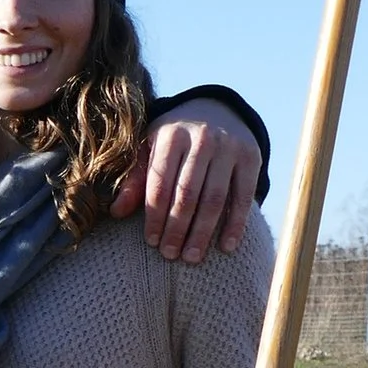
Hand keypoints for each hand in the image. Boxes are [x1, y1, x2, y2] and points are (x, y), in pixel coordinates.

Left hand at [110, 102, 258, 262]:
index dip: (155, 215)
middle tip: (170, 254)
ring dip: (202, 232)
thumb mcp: (152, 149)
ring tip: (192, 257)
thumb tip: (116, 212)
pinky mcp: (251, 158)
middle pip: (187, 193)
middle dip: (177, 228)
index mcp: (171, 136)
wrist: (217, 111)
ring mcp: (229, 147)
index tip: (152, 242)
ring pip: (214, 198)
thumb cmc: (176, 139)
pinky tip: (225, 247)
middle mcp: (202, 138)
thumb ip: (136, 179)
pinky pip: (242, 197)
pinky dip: (235, 225)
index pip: (160, 183)